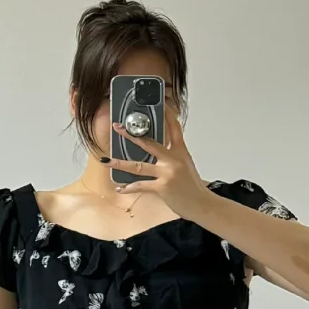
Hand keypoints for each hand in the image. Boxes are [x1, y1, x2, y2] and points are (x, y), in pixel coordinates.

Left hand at [109, 101, 209, 221]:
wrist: (202, 205)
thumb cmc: (193, 188)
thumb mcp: (186, 167)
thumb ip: (173, 157)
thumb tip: (159, 154)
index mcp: (181, 152)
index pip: (174, 127)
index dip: (166, 114)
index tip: (158, 104)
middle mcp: (173, 159)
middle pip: (149, 142)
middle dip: (130, 135)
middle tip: (117, 127)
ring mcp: (167, 173)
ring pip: (138, 166)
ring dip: (119, 163)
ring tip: (106, 160)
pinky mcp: (162, 187)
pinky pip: (140, 185)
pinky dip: (128, 188)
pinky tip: (120, 188)